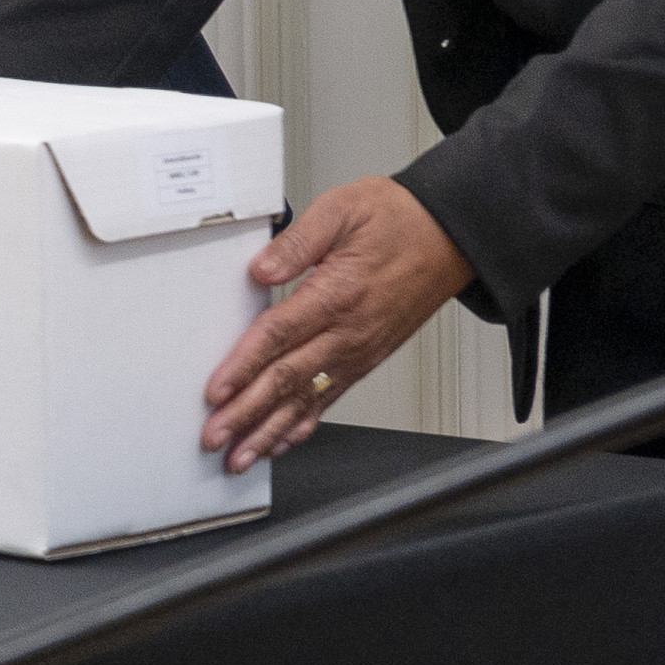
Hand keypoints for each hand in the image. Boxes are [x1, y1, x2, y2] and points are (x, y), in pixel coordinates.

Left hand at [201, 175, 470, 472]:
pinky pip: (331, 398)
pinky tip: (283, 441)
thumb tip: (260, 268)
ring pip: (307, 399)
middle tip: (214, 437)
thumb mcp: (342, 209)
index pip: (278, 336)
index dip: (243, 366)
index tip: (216, 391)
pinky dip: (304, 424)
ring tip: (241, 455)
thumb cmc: (399, 221)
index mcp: (336, 294)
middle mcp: (348, 332)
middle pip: (286, 379)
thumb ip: (297, 241)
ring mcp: (359, 351)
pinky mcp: (367, 358)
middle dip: (247, 413)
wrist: (450, 237)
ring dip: (270, 430)